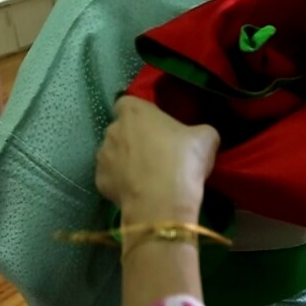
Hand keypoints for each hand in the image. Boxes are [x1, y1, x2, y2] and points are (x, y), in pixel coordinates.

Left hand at [96, 96, 219, 223]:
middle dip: (134, 138)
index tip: (156, 125)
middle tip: (157, 152)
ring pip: (113, 154)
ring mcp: (102, 156)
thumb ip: (199, 130)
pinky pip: (111, 177)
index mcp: (134, 111)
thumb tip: (200, 136)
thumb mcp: (206, 138)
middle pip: (121, 129)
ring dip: (125, 160)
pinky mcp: (100, 181)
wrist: (162, 203)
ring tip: (147, 175)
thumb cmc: (182, 161)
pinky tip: (138, 191)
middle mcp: (112, 130)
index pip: (128, 102)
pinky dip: (120, 182)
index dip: (141, 113)